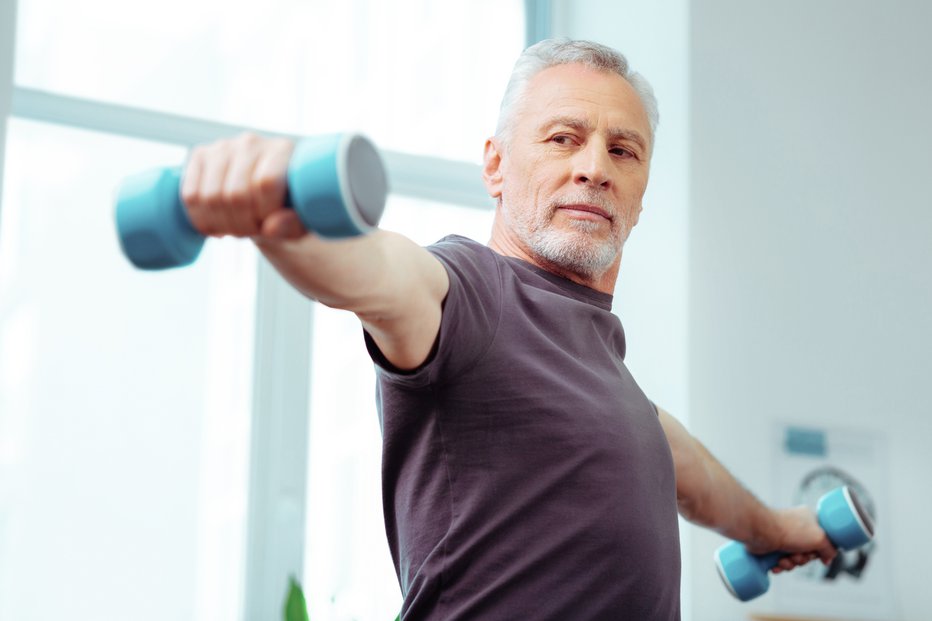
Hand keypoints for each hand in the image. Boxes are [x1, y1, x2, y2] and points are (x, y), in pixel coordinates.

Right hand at [180, 132, 304, 239]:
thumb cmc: (287, 207)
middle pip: (236, 194)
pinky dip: (201, 219)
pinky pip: (190, 195)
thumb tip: (271, 227)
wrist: (264, 196)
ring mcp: (222, 147)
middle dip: (242, 225)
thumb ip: (292, 225)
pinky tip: (216, 225)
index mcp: (282, 150)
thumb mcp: (300, 220)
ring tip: (235, 229)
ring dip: (222, 225)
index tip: (269, 225)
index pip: (266, 183)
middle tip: (250, 231)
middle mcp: (251, 142)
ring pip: (211, 197)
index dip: (264, 214)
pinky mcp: (200, 156)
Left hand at [749, 506, 837, 573]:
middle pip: (809, 552)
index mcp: (810, 520)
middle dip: (803, 559)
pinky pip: (782, 562)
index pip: (823, 540)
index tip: (818, 554)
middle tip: (797, 555)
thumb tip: (828, 559)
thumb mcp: (820, 538)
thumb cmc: (789, 530)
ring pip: (796, 559)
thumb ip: (830, 549)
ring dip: (791, 563)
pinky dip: (780, 565)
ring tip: (784, 559)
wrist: (761, 532)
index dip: (821, 551)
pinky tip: (776, 564)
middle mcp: (797, 527)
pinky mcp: (773, 546)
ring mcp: (784, 537)